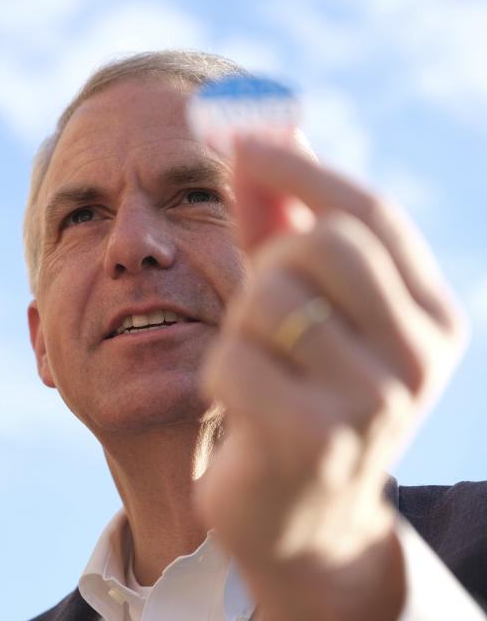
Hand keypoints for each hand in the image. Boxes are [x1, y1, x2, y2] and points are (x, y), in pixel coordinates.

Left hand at [197, 137, 467, 619]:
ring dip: (240, 328)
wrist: (298, 518)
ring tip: (259, 371)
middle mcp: (420, 359)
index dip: (301, 168)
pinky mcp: (314, 442)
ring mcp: (374, 404)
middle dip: (268, 265)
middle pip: (321, 245)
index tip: (241, 141)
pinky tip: (242, 413)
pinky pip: (232, 361)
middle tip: (261, 309)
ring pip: (268, 300)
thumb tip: (260, 132)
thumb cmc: (296, 393)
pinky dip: (219, 377)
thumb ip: (282, 224)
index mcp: (431, 318)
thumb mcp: (300, 307)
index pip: (371, 215)